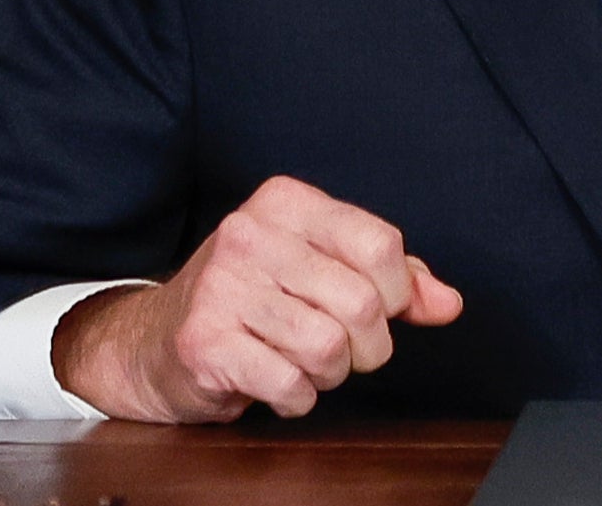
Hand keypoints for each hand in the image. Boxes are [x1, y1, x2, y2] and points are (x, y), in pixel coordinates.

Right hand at [52, 177, 464, 420]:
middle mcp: (251, 234)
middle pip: (363, 303)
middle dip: (369, 346)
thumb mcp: (321, 268)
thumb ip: (393, 280)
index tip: (383, 309)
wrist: (153, 342)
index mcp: (286, 202)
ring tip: (306, 365)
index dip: (399, 292)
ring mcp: (223, 287)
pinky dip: (297, 398)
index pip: (380, 244)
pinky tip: (276, 382)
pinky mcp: (205, 343)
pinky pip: (290, 384)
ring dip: (330, 374)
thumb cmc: (251, 301)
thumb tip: (448, 303)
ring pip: (329, 347)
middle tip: (345, 351)